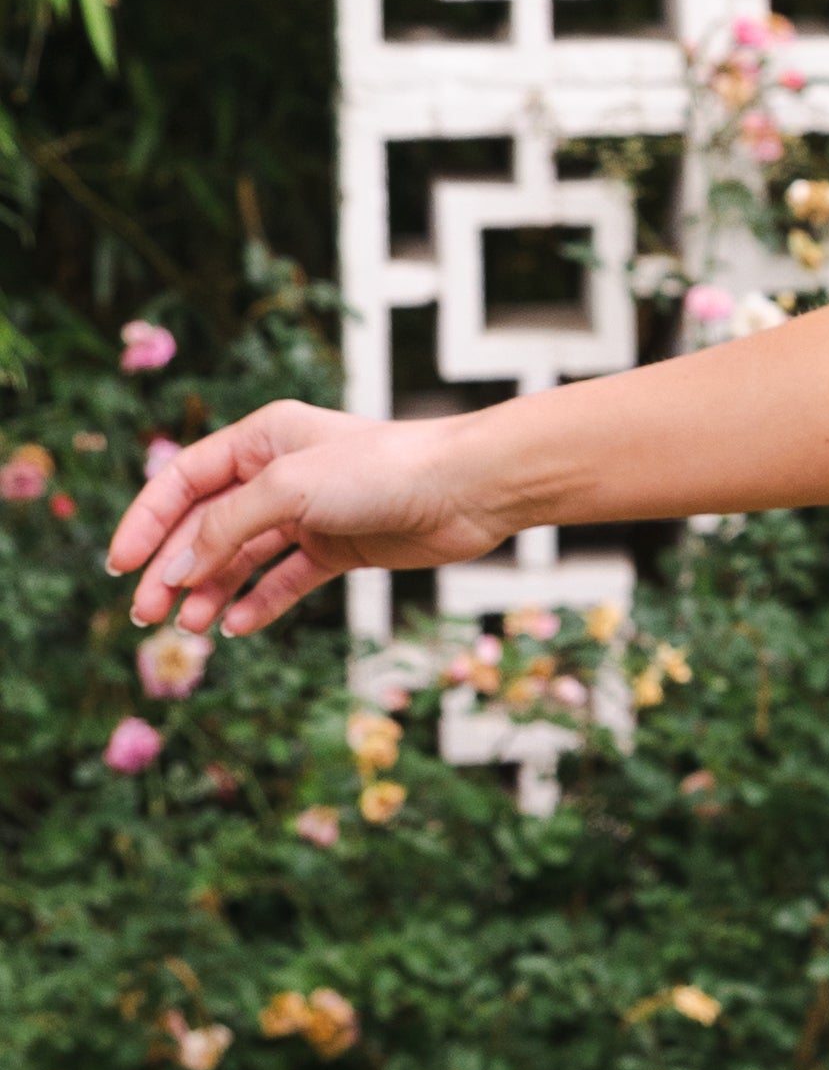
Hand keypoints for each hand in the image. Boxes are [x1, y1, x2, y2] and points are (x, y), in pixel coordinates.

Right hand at [110, 404, 518, 643]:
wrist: (467, 489)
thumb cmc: (382, 470)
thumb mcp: (289, 490)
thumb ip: (226, 528)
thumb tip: (178, 569)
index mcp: (261, 440)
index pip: (182, 481)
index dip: (146, 522)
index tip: (119, 566)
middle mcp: (281, 474)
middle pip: (206, 525)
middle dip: (173, 569)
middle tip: (146, 615)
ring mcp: (310, 513)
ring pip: (242, 557)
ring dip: (212, 592)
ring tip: (192, 629)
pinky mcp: (340, 547)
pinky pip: (285, 579)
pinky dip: (260, 602)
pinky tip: (238, 627)